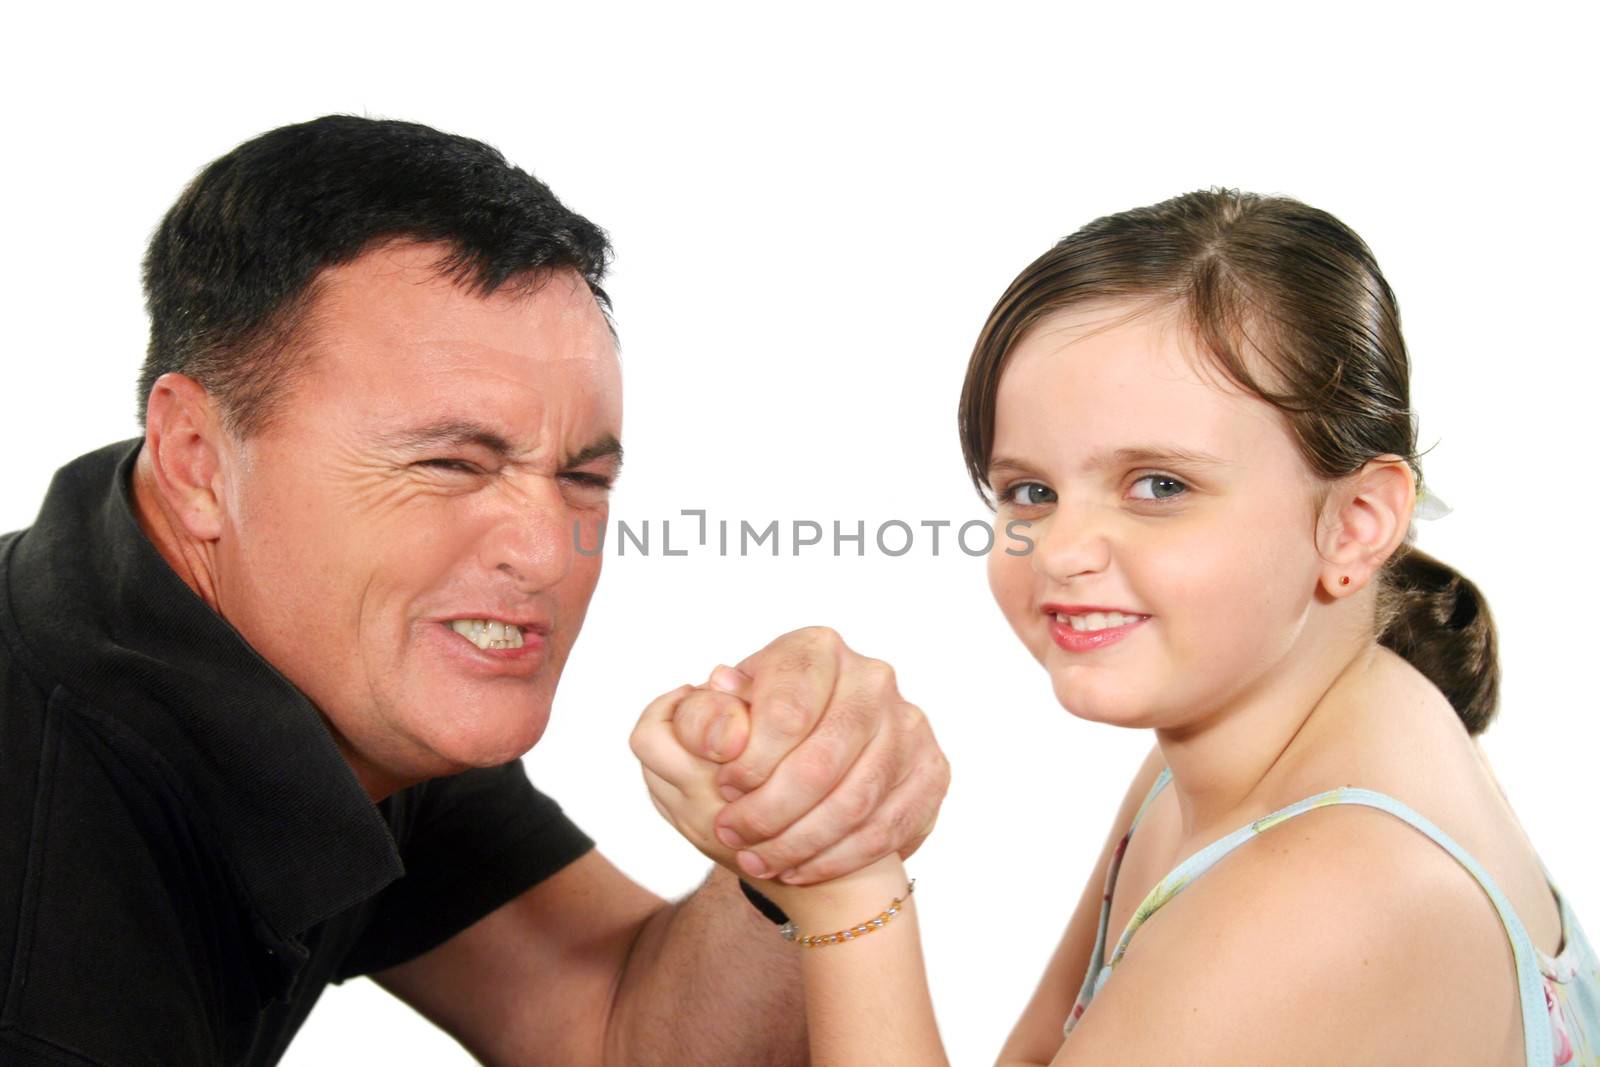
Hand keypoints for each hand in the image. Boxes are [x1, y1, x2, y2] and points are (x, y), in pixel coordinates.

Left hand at [630, 683, 908, 927]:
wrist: (815, 761)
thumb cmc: (759, 735)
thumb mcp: (717, 719)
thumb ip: (703, 717)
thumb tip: (721, 722)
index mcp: (816, 649)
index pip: (786, 711)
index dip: (750, 761)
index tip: (724, 789)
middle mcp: (871, 677)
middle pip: (821, 761)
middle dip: (770, 811)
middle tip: (732, 835)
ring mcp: (909, 724)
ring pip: (855, 800)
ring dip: (799, 842)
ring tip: (758, 860)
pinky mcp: (932, 770)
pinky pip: (886, 827)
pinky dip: (837, 857)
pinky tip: (799, 868)